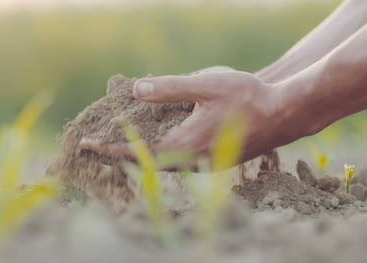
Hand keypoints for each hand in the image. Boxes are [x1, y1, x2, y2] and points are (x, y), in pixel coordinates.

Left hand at [80, 69, 295, 168]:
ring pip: (163, 164)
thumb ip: (170, 88)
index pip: (135, 151)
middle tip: (99, 145)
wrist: (285, 115)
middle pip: (145, 163)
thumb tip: (137, 89)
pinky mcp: (214, 162)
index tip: (86, 145)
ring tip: (125, 143)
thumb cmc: (247, 98)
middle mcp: (191, 161)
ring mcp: (203, 165)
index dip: (108, 148)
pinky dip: (162, 153)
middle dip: (120, 154)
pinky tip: (161, 141)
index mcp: (183, 144)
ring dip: (141, 155)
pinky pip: (179, 162)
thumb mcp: (206, 85)